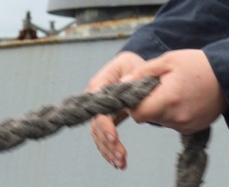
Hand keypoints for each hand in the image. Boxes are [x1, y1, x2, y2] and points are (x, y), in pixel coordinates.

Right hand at [87, 51, 145, 169]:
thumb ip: (131, 74)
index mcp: (100, 84)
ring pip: (98, 135)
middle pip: (96, 125)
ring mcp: (97, 110)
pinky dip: (109, 150)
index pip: (98, 107)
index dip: (105, 124)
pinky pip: (102, 137)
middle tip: (122, 157)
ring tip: (122, 163)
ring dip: (108, 151)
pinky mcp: (104, 120)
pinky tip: (118, 162)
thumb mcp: (133, 64)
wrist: (134, 70)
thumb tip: (126, 84)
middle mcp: (94, 99)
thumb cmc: (133, 65)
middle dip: (108, 143)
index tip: (115, 138)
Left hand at [128, 49, 227, 134]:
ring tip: (175, 90)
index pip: (138, 113)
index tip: (139, 91)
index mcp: (168, 99)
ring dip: (162, 108)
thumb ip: (143, 72)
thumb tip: (123, 83)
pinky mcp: (193, 128)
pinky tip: (185, 99)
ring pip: (161, 121)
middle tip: (160, 86)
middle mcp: (176, 117)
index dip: (134, 103)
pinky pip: (175, 123)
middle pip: (149, 117)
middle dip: (149, 103)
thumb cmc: (199, 64)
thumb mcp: (169, 59)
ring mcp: (186, 125)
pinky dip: (175, 113)